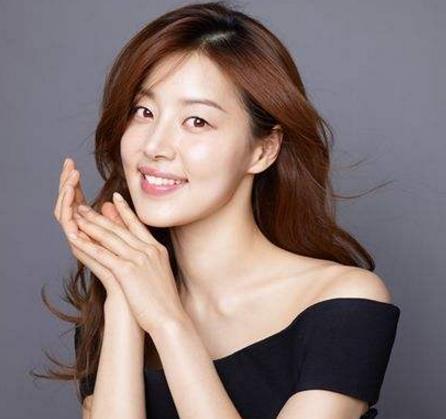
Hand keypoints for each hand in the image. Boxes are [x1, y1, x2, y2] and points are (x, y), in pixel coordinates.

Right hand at [53, 157, 127, 298]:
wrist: (136, 300)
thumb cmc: (135, 274)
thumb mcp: (128, 239)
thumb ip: (118, 220)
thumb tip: (111, 201)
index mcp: (92, 233)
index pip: (78, 202)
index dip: (75, 184)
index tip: (74, 164)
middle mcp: (84, 238)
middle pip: (71, 206)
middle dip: (68, 184)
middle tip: (68, 164)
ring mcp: (83, 247)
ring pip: (68, 216)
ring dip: (67, 196)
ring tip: (69, 176)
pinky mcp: (85, 258)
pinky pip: (74, 235)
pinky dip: (70, 218)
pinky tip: (70, 202)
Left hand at [66, 192, 184, 334]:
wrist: (171, 318)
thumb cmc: (166, 303)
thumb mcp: (160, 276)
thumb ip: (151, 262)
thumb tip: (144, 255)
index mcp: (157, 250)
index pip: (137, 225)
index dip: (124, 210)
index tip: (114, 198)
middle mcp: (148, 250)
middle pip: (120, 228)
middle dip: (100, 216)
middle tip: (86, 206)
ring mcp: (139, 259)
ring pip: (110, 237)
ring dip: (90, 225)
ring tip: (76, 216)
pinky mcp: (127, 270)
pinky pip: (103, 255)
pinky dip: (88, 246)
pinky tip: (76, 239)